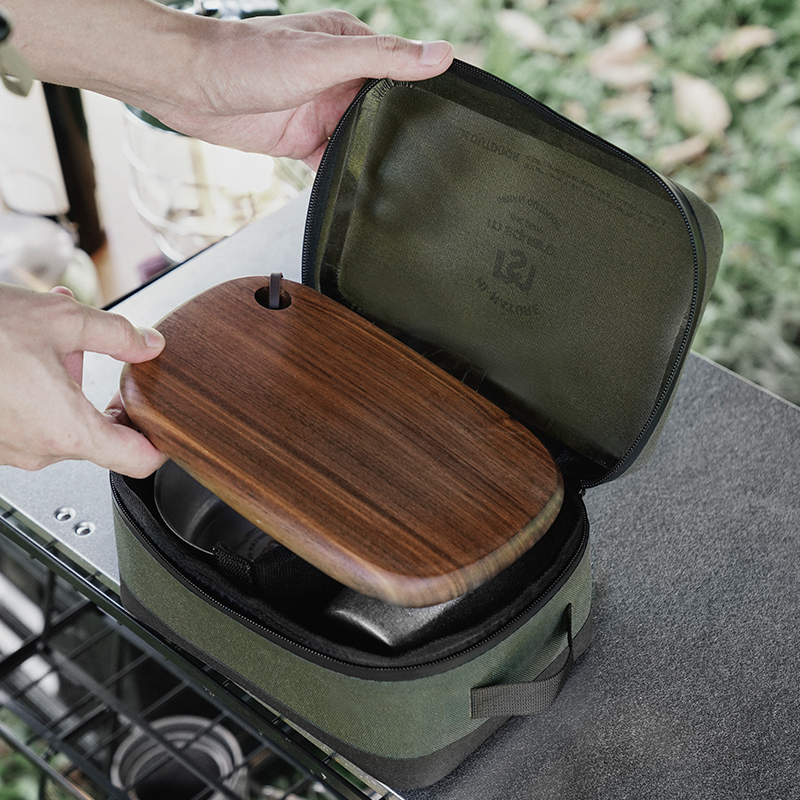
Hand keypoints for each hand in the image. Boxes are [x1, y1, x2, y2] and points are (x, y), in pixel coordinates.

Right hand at [0, 284, 166, 476]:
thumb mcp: (62, 320)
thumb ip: (117, 336)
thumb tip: (149, 344)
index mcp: (68, 431)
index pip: (138, 461)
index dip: (160, 442)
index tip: (164, 425)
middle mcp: (40, 450)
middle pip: (99, 433)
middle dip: (100, 391)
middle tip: (92, 356)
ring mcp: (12, 450)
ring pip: (60, 421)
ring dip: (65, 382)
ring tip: (52, 341)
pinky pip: (29, 420)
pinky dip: (36, 390)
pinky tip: (24, 353)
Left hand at [148, 11, 454, 167]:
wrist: (188, 87)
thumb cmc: (247, 59)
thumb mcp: (325, 57)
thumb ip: (383, 59)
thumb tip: (440, 55)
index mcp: (350, 46)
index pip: (402, 70)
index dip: (426, 94)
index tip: (455, 121)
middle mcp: (338, 77)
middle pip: (384, 110)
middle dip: (402, 134)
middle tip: (433, 164)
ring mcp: (320, 110)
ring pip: (360, 140)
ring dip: (373, 159)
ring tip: (404, 185)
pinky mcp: (300, 139)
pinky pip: (332, 162)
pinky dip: (344, 177)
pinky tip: (360, 194)